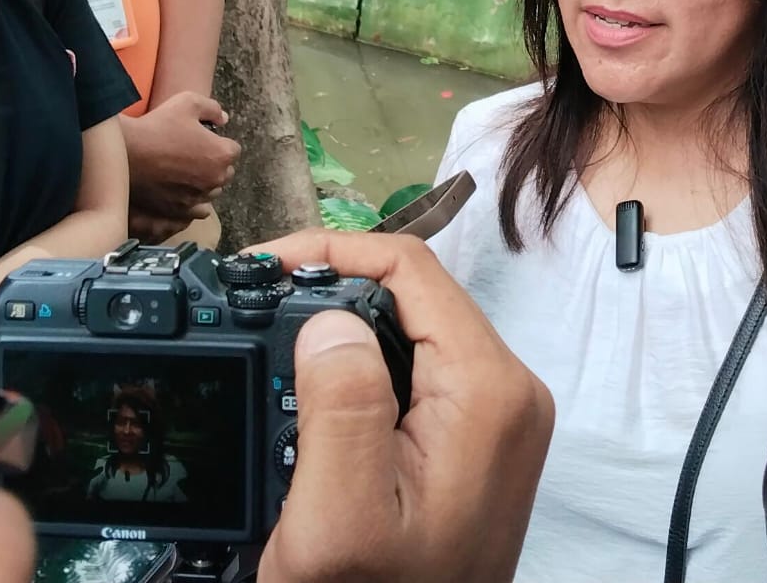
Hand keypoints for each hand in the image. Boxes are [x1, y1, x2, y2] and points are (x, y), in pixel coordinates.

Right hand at [121, 92, 239, 239]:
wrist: (123, 153)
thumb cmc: (156, 126)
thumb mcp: (188, 102)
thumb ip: (212, 108)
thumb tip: (224, 119)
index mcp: (222, 154)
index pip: (232, 150)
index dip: (217, 143)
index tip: (201, 140)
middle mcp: (215, 179)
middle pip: (224, 172)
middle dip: (213, 163)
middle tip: (191, 154)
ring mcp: (198, 196)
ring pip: (212, 190)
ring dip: (204, 182)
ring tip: (183, 171)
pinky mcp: (181, 209)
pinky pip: (199, 209)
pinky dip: (194, 200)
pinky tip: (181, 190)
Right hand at [255, 230, 554, 582]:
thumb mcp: (339, 517)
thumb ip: (341, 407)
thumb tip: (331, 316)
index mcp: (488, 392)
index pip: (415, 271)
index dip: (335, 250)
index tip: (264, 265)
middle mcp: (509, 392)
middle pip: (418, 294)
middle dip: (336, 285)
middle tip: (257, 299)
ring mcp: (499, 416)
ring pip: (417, 329)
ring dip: (348, 325)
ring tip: (275, 334)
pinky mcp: (480, 439)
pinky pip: (423, 371)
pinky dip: (368, 366)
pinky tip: (317, 383)